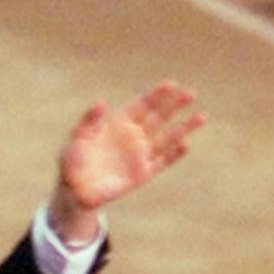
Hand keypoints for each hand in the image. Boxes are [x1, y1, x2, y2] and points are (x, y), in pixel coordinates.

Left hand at [51, 83, 202, 237]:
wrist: (74, 189)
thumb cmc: (73, 159)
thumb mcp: (78, 136)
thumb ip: (89, 120)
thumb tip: (102, 102)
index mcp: (118, 123)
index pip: (142, 105)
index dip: (156, 94)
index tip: (171, 84)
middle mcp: (133, 136)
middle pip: (159, 117)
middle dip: (174, 105)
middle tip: (191, 93)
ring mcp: (140, 154)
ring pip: (167, 137)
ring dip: (183, 127)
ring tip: (201, 116)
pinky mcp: (142, 173)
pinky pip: (162, 161)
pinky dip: (174, 154)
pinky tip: (186, 143)